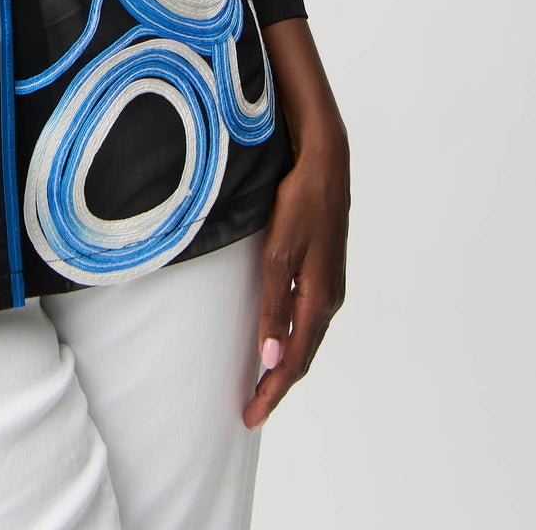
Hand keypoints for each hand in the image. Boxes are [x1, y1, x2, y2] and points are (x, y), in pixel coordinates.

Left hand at [243, 127, 349, 429]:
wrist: (326, 164)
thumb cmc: (300, 204)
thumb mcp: (279, 254)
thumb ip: (274, 306)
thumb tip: (272, 358)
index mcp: (318, 299)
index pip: (294, 360)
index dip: (272, 392)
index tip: (250, 416)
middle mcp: (329, 298)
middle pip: (303, 354)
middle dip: (278, 385)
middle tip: (252, 410)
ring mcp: (330, 284)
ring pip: (307, 337)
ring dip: (287, 363)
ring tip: (263, 383)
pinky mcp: (325, 270)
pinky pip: (309, 317)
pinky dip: (294, 338)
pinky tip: (281, 338)